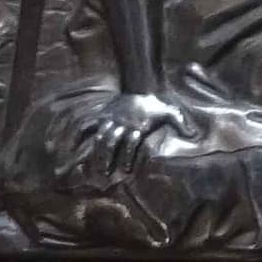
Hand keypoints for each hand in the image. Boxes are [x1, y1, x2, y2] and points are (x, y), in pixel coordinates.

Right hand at [74, 88, 191, 177]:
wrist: (143, 86)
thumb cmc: (158, 105)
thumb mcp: (172, 112)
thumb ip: (182, 123)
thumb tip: (194, 135)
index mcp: (137, 125)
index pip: (132, 143)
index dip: (129, 157)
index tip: (126, 172)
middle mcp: (122, 123)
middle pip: (111, 142)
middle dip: (106, 159)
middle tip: (103, 175)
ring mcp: (109, 119)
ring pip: (98, 137)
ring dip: (94, 153)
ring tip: (90, 169)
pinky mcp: (101, 116)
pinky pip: (85, 125)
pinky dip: (75, 135)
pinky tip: (67, 147)